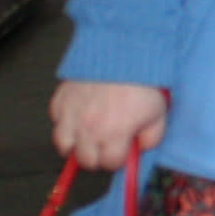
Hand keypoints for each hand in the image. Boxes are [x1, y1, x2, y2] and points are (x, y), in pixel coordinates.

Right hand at [50, 80, 166, 169]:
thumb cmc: (141, 80)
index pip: (109, 164)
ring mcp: (71, 115)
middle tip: (105, 144)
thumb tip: (141, 149)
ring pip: (63, 146)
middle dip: (97, 156)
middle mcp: (89, 129)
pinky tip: (79, 114)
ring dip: (76, 144)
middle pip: (85, 160)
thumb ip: (151, 137)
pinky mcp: (61, 100)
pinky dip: (65, 122)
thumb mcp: (158, 113)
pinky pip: (56, 121)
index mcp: (114, 134)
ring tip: (88, 136)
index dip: (118, 158)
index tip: (121, 150)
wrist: (123, 51)